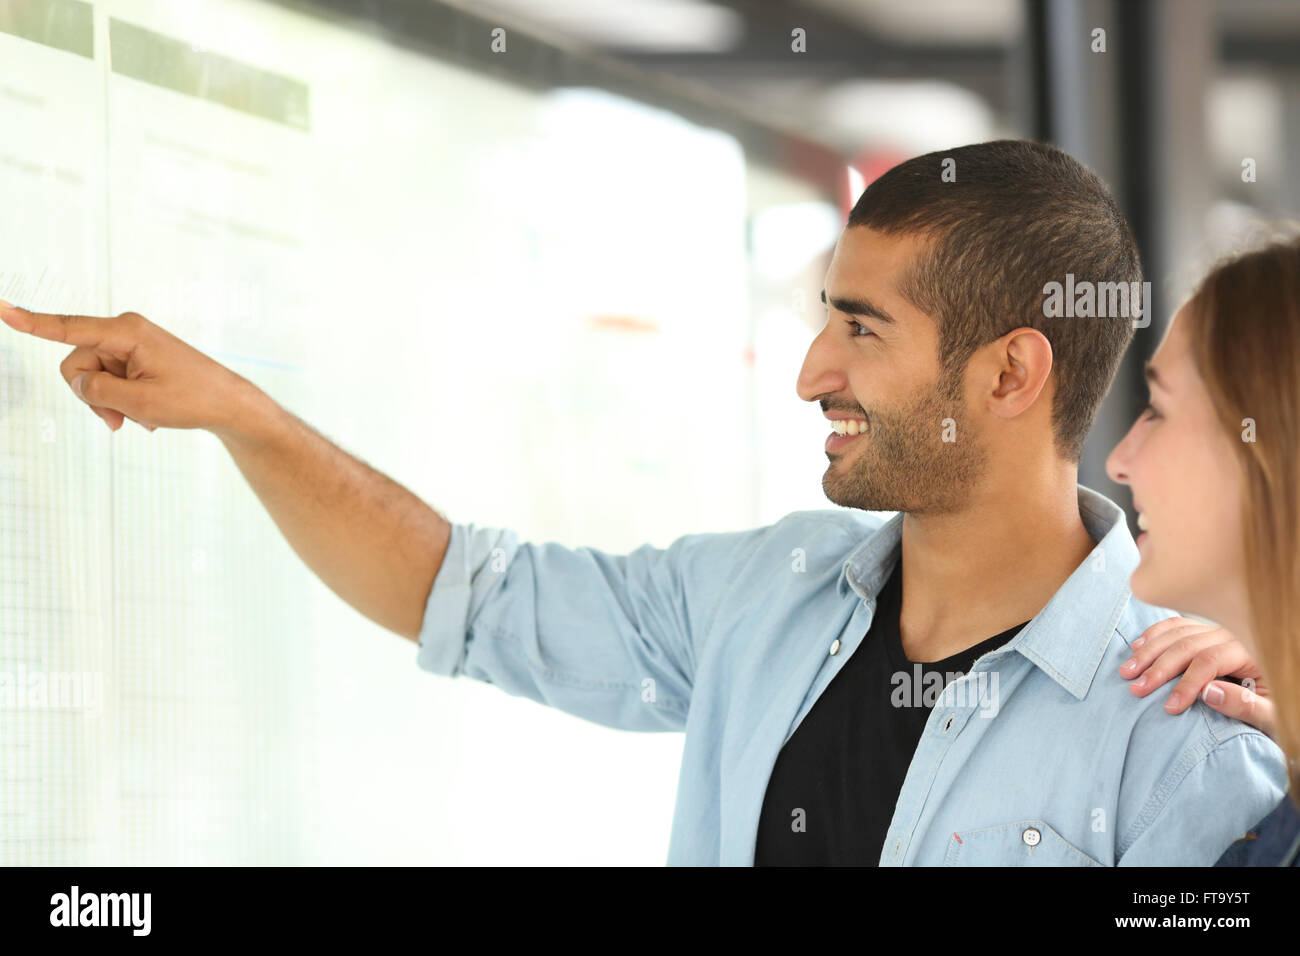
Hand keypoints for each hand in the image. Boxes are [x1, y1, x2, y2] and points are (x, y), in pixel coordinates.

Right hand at [0, 302, 251, 433]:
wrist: (228, 405)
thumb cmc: (193, 400)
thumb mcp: (140, 403)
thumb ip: (98, 392)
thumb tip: (79, 381)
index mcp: (126, 332)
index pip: (68, 327)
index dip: (31, 321)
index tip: (1, 308)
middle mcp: (125, 331)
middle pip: (77, 365)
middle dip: (92, 397)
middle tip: (120, 422)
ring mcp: (130, 345)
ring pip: (92, 378)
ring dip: (110, 404)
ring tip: (142, 418)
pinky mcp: (136, 358)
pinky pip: (110, 381)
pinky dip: (123, 401)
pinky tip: (148, 415)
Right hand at [1120, 616, 1274, 738]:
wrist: (1287, 696)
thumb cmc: (1281, 708)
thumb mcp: (1273, 715)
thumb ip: (1245, 705)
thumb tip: (1207, 692)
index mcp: (1251, 652)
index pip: (1209, 661)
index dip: (1186, 683)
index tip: (1169, 707)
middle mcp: (1232, 635)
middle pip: (1187, 645)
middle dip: (1158, 667)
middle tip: (1136, 689)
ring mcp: (1218, 630)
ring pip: (1177, 633)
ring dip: (1149, 651)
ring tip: (1128, 671)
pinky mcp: (1207, 632)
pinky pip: (1177, 625)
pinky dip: (1155, 634)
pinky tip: (1138, 647)